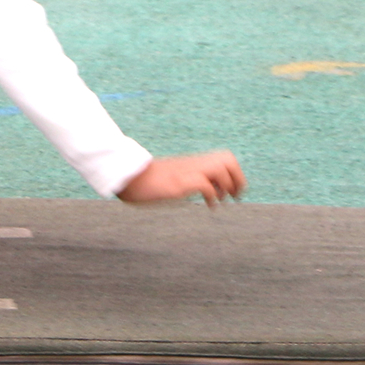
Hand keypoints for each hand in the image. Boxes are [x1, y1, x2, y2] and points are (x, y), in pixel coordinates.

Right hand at [117, 152, 245, 205]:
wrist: (128, 177)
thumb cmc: (148, 181)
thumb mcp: (173, 178)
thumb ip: (188, 179)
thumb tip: (203, 189)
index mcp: (193, 163)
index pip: (226, 158)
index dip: (235, 174)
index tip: (233, 191)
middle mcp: (192, 164)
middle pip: (228, 160)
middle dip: (237, 179)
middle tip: (234, 196)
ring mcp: (186, 172)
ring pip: (219, 168)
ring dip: (226, 185)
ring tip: (223, 200)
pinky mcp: (178, 183)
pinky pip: (204, 184)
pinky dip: (212, 195)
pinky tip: (210, 206)